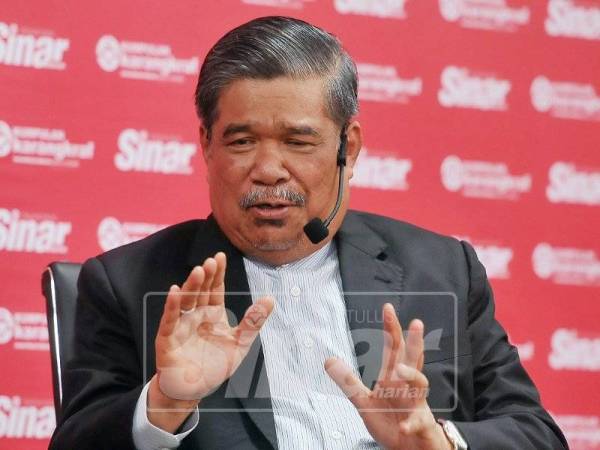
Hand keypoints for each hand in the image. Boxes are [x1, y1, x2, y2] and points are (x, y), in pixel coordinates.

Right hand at [148, 252, 273, 431]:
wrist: (193, 390)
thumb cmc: (214, 366)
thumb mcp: (240, 344)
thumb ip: (253, 322)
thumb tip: (270, 299)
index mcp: (213, 313)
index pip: (215, 289)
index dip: (218, 273)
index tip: (220, 256)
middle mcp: (196, 315)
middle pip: (201, 291)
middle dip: (205, 276)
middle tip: (210, 261)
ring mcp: (181, 324)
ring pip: (186, 301)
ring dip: (191, 286)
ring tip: (198, 271)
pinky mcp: (168, 338)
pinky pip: (170, 320)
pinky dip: (172, 306)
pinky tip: (175, 291)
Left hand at [325, 304, 451, 449]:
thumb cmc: (393, 422)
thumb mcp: (364, 402)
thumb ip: (348, 382)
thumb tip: (328, 359)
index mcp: (394, 379)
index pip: (393, 349)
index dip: (390, 328)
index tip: (387, 307)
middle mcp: (408, 388)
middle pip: (412, 360)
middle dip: (414, 342)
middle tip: (416, 322)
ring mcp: (417, 406)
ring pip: (420, 385)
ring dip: (413, 375)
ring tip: (401, 368)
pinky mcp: (421, 426)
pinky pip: (418, 423)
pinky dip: (412, 423)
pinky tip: (404, 426)